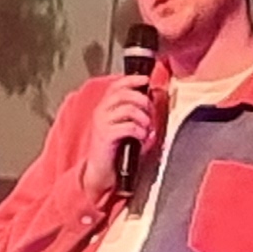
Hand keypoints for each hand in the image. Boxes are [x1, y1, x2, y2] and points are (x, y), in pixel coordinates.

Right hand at [78, 77, 160, 199]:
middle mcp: (101, 112)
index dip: (132, 80)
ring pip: (129, 109)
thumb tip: (151, 100)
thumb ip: (135, 113)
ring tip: (147, 130)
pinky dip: (141, 132)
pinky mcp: (105, 136)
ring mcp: (101, 123)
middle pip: (125, 94)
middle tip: (151, 115)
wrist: (101, 171)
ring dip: (144, 119)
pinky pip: (129, 127)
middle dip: (143, 102)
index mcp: (105, 107)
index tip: (146, 80)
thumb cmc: (116, 150)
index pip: (117, 85)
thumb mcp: (125, 126)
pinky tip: (142, 139)